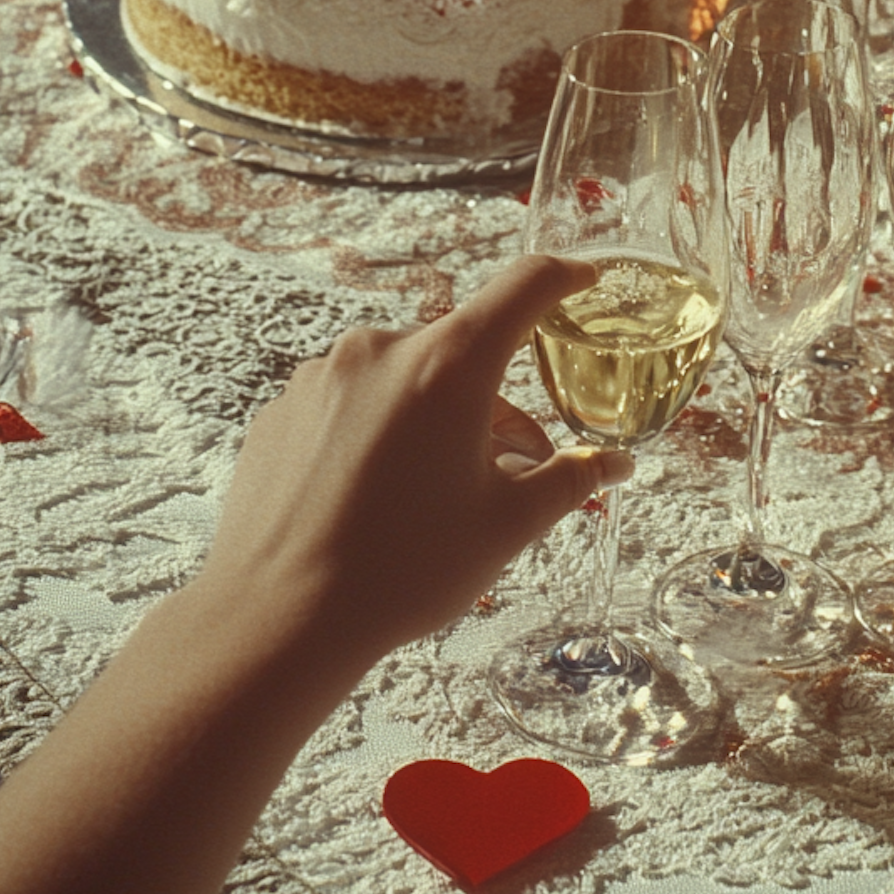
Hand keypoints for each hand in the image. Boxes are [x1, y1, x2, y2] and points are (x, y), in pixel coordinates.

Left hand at [196, 251, 631, 666]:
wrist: (278, 616)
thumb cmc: (403, 570)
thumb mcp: (506, 527)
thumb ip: (569, 480)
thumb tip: (614, 462)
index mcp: (448, 365)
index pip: (524, 287)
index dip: (564, 277)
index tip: (584, 279)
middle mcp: (382, 350)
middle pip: (460, 352)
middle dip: (493, 401)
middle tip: (510, 469)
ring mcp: (323, 375)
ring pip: (402, 378)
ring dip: (432, 417)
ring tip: (434, 494)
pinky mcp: (283, 408)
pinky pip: (349, 403)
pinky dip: (376, 433)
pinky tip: (372, 499)